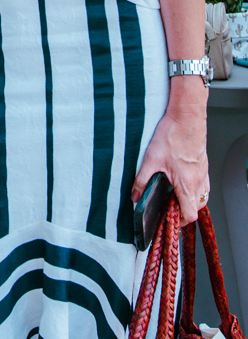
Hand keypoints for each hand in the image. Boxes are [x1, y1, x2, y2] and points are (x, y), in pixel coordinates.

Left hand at [131, 81, 208, 227]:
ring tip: (175, 193)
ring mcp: (203, 172)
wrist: (187, 116)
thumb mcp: (151, 159)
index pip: (189, 214)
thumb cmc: (172, 135)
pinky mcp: (203, 163)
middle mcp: (198, 181)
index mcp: (186, 184)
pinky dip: (195, 187)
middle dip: (184, 210)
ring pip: (202, 195)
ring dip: (190, 199)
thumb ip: (141, 180)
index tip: (170, 219)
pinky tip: (182, 178)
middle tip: (170, 206)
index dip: (180, 221)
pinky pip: (203, 182)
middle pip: (197, 207)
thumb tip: (134, 196)